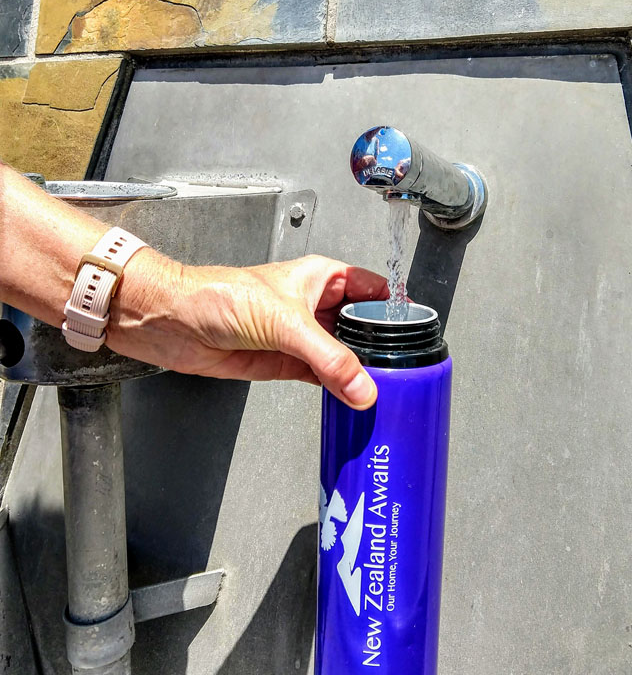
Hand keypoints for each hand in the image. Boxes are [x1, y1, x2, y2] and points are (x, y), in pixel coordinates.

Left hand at [108, 253, 387, 408]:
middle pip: (360, 326)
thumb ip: (328, 358)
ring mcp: (299, 335)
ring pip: (342, 355)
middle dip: (379, 347)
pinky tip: (351, 398)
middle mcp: (313, 305)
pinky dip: (337, 388)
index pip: (372, 289)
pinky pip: (321, 377)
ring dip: (358, 373)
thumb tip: (363, 386)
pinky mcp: (284, 362)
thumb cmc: (217, 296)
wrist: (173, 323)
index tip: (414, 333)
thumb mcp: (285, 323)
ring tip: (383, 390)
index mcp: (321, 277)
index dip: (393, 308)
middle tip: (402, 371)